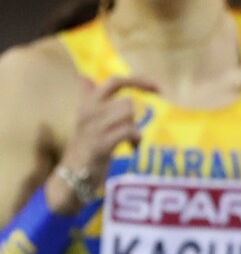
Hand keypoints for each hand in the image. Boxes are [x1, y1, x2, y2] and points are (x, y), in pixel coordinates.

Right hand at [48, 76, 157, 212]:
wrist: (71, 176)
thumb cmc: (83, 146)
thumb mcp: (85, 119)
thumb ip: (87, 97)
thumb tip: (85, 77)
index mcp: (87, 104)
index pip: (114, 82)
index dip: (138, 81)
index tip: (157, 88)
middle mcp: (89, 113)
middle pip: (128, 102)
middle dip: (135, 117)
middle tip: (130, 129)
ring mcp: (94, 128)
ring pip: (129, 115)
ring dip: (134, 129)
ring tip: (128, 140)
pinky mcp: (100, 144)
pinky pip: (129, 131)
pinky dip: (136, 140)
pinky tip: (132, 148)